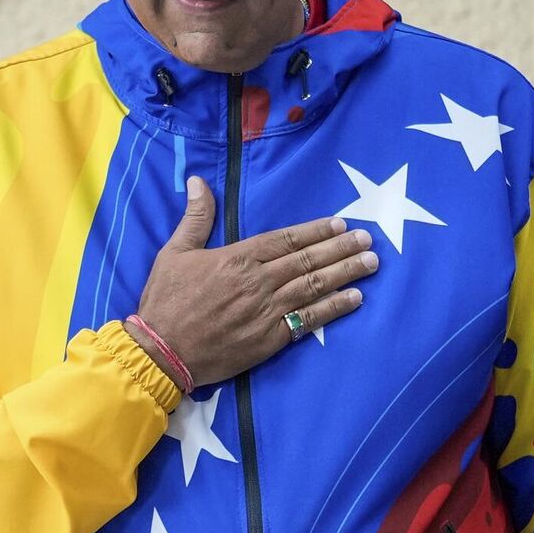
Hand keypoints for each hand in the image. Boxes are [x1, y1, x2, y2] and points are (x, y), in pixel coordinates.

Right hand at [128, 175, 377, 390]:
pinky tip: (355, 298)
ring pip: (314, 286)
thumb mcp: (174, 252)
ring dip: (346, 273)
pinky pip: (309, 320)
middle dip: (341, 248)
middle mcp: (258, 281)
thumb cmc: (166, 300)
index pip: (286, 239)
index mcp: (237, 257)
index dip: (316, 230)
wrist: (162, 351)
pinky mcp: (270, 339)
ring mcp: (267, 311)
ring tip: (371, 263)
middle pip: (308, 260)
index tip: (340, 223)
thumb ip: (195, 217)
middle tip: (368, 239)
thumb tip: (198, 181)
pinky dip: (334, 308)